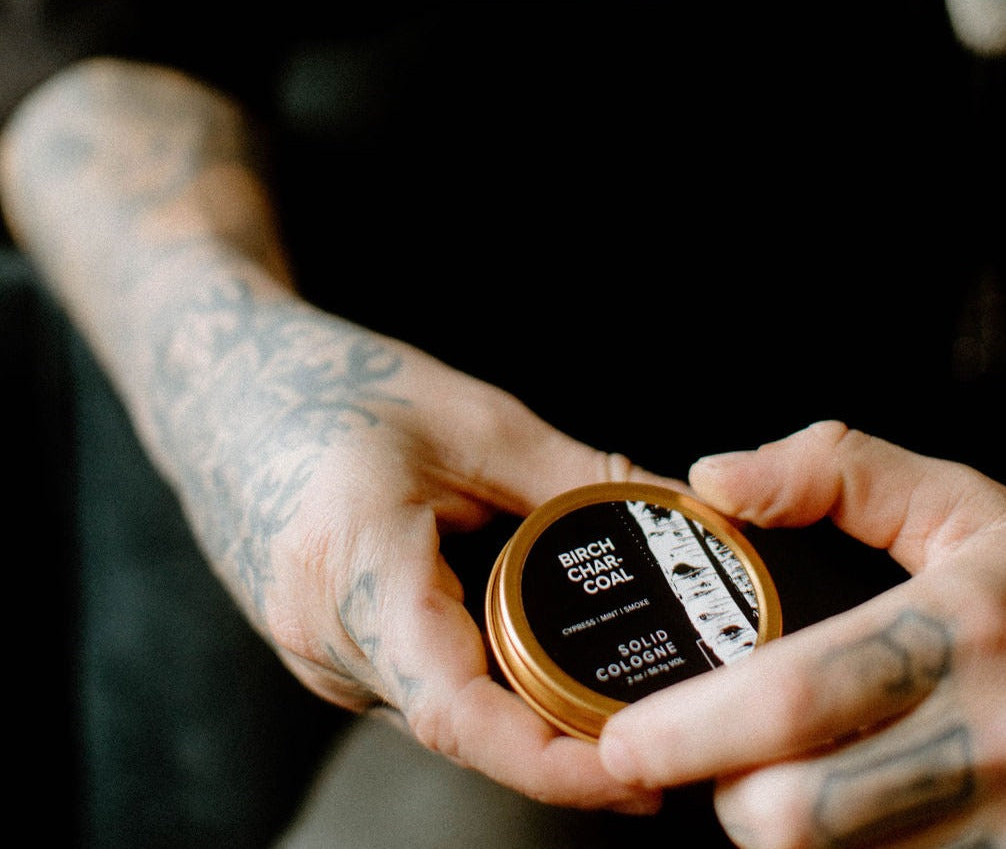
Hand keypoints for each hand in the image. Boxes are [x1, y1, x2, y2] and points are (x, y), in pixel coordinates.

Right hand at [0, 58, 668, 813]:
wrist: (222, 384)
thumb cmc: (335, 386)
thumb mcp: (473, 421)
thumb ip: (577, 474)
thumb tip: (675, 510)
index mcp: (355, 573)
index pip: (460, 715)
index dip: (556, 762)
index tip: (641, 771)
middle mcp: (325, 637)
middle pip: (464, 728)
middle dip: (564, 743)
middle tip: (663, 726)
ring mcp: (316, 649)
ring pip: (441, 713)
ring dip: (526, 713)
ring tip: (613, 689)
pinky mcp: (324, 640)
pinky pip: (415, 683)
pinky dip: (483, 682)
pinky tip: (532, 652)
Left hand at [598, 421, 1005, 845]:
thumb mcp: (956, 503)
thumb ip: (832, 471)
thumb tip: (714, 480)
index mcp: (961, 629)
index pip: (796, 695)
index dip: (693, 727)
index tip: (627, 739)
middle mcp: (992, 740)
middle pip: (802, 812)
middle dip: (724, 795)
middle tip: (695, 760)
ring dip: (779, 834)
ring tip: (771, 779)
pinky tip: (838, 810)